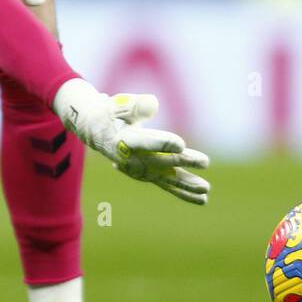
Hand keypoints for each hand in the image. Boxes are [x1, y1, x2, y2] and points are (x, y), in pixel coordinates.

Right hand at [53, 79, 210, 204]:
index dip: (163, 143)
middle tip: (205, 162)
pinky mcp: (147, 174)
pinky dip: (183, 191)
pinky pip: (167, 185)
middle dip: (184, 162)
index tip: (181, 143)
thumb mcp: (117, 105)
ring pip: (166, 179)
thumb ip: (134, 106)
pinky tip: (202, 198)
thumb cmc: (110, 114)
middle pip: (162, 161)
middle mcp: (133, 160)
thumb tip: (152, 104)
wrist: (95, 131)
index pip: (146, 142)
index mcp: (125, 141)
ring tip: (206, 191)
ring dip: (187, 185)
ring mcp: (140, 170)